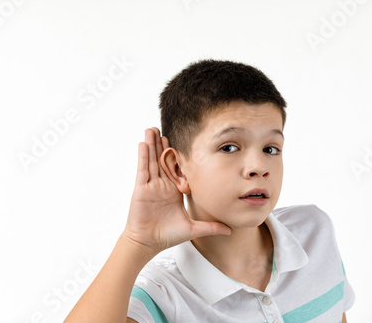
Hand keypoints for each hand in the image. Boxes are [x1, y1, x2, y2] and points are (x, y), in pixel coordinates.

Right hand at [122, 127, 230, 254]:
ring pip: (152, 160)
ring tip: (152, 128)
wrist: (149, 244)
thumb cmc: (167, 236)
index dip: (179, 156)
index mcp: (174, 191)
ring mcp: (151, 186)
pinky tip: (143, 143)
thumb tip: (230, 230)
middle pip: (163, 160)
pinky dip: (143, 156)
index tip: (184, 142)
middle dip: (163, 144)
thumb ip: (211, 227)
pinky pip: (143, 169)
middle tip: (164, 128)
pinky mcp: (141, 189)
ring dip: (152, 144)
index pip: (178, 169)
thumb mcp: (193, 229)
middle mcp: (162, 186)